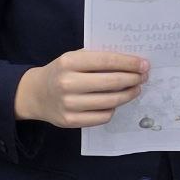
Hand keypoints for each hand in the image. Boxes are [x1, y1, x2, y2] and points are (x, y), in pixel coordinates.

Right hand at [14, 50, 146, 127]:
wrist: (35, 94)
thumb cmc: (61, 72)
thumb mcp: (74, 58)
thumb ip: (98, 59)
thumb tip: (132, 63)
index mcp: (69, 62)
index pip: (107, 61)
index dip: (129, 63)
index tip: (144, 64)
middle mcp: (67, 83)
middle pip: (112, 82)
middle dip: (133, 79)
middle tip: (143, 77)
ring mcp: (68, 104)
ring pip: (110, 102)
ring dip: (128, 95)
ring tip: (135, 89)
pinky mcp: (70, 121)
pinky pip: (103, 116)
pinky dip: (113, 109)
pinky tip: (116, 102)